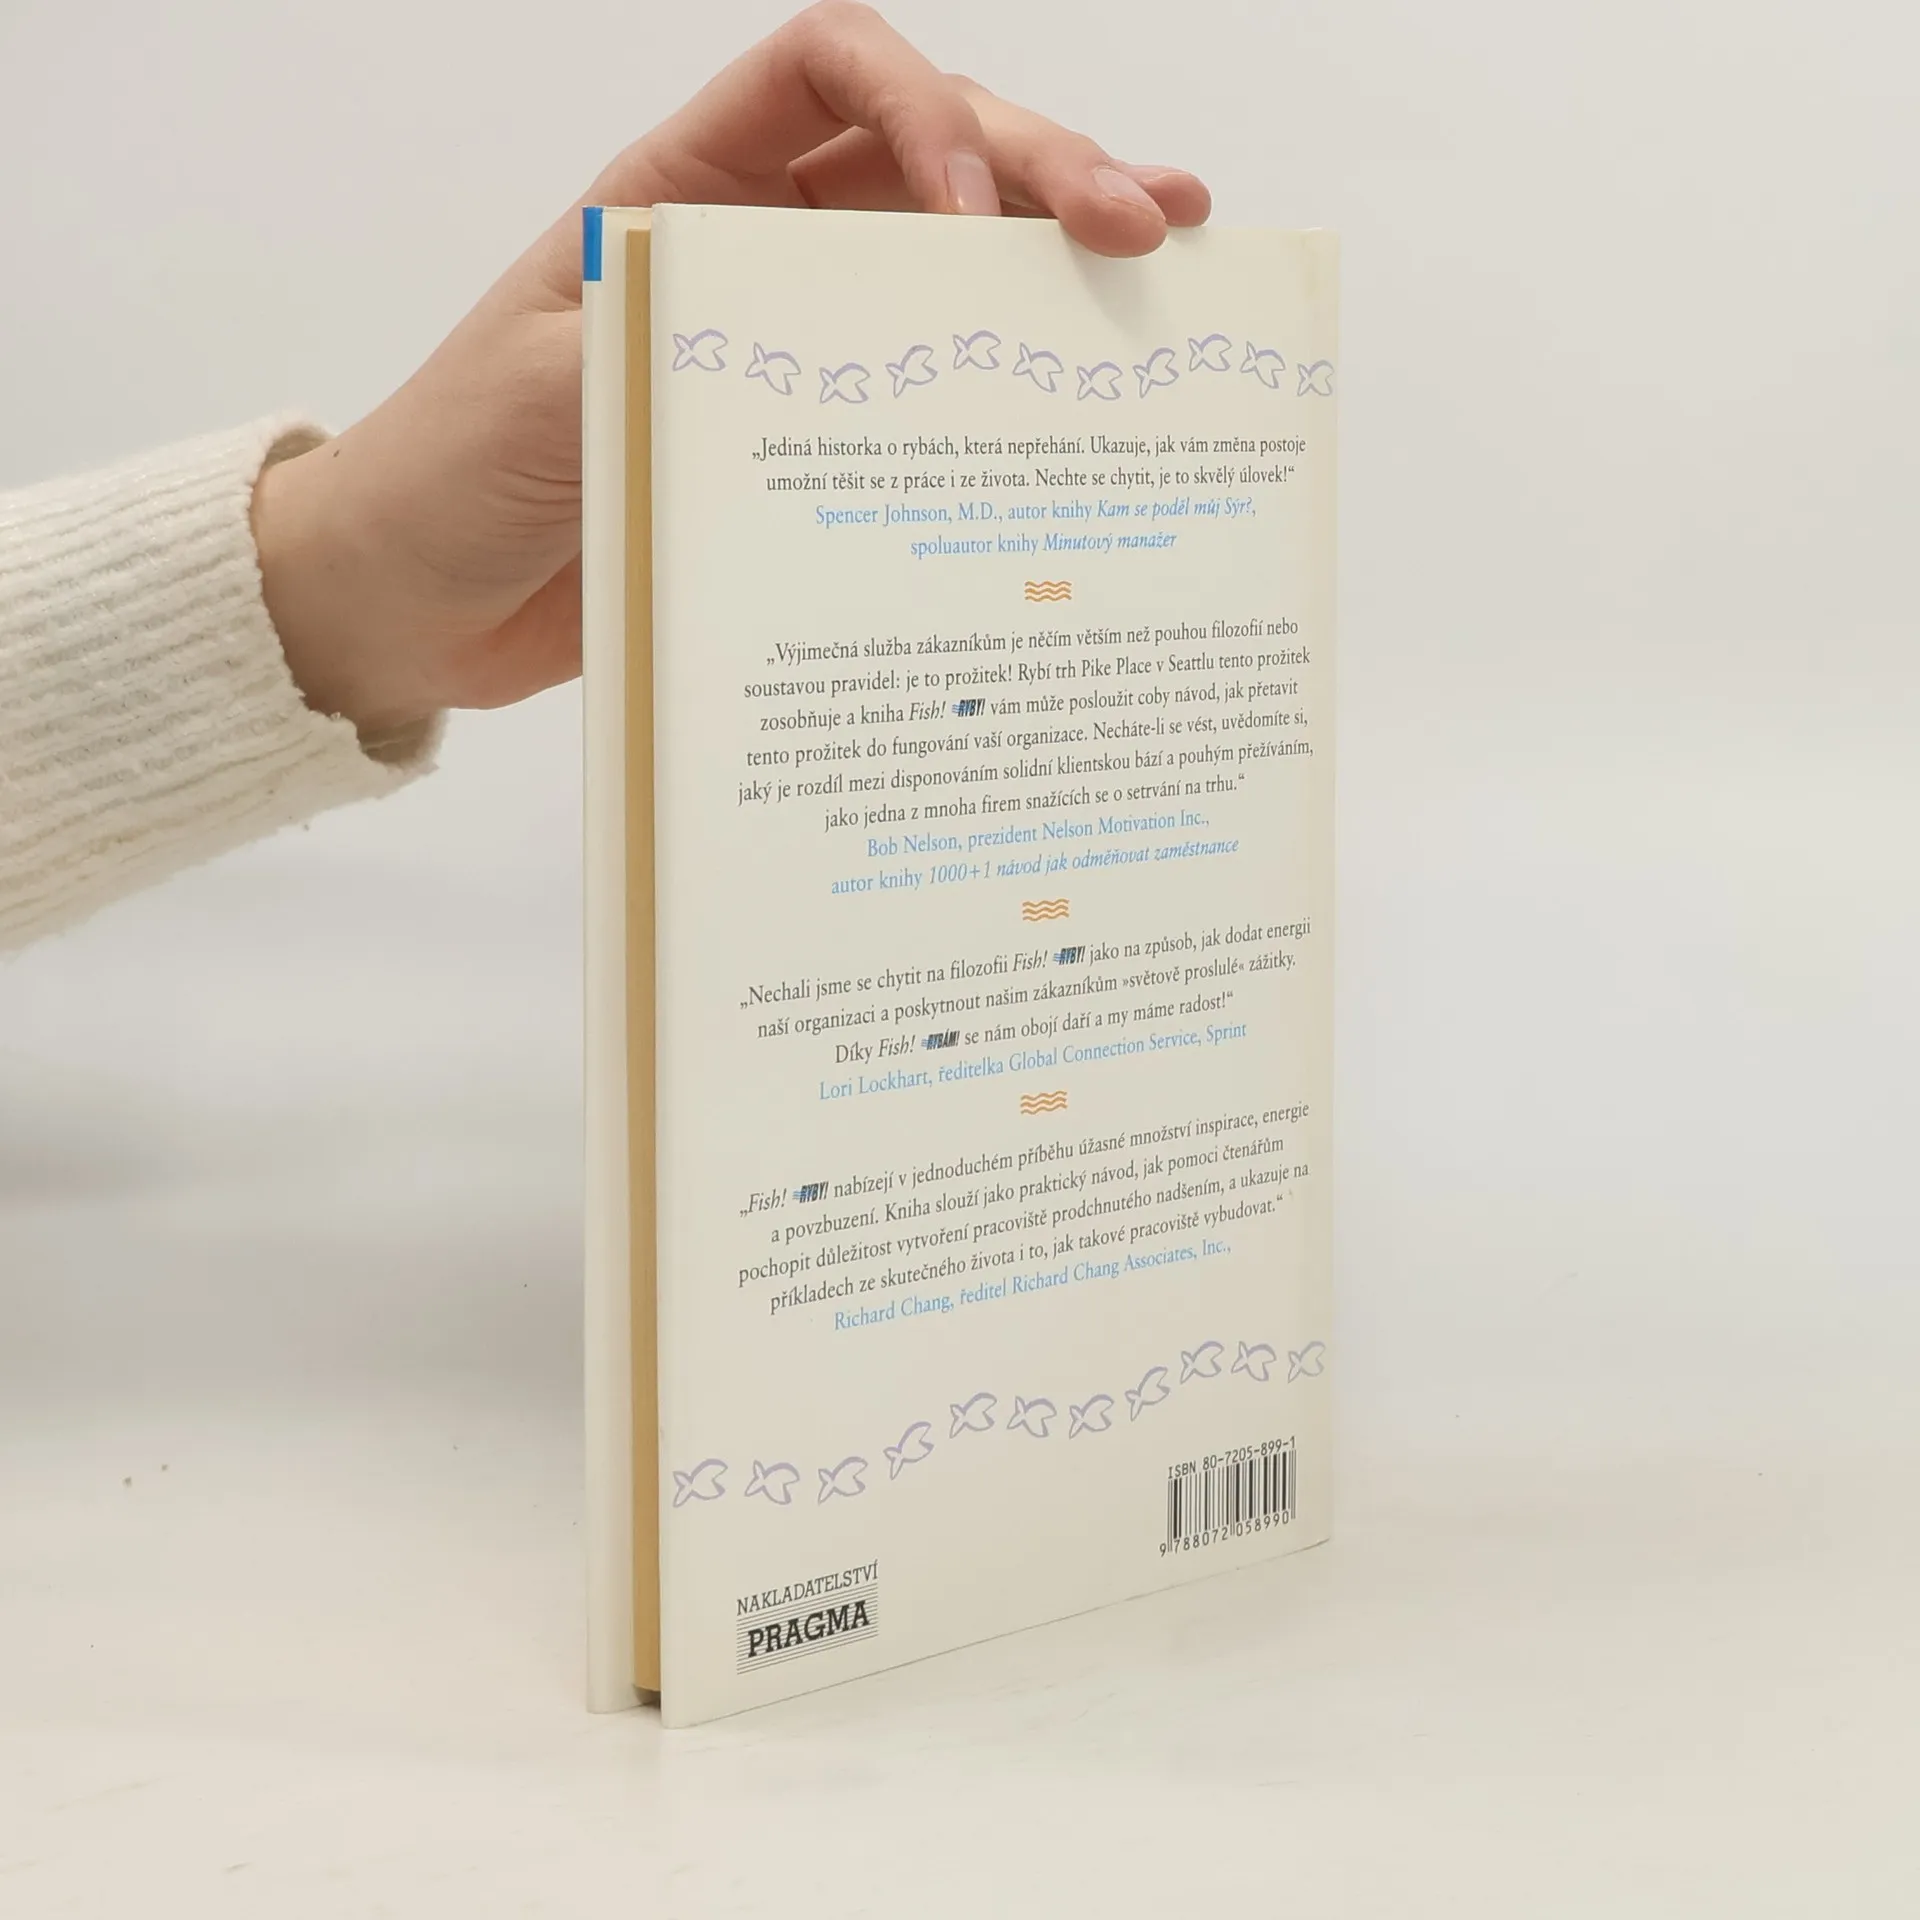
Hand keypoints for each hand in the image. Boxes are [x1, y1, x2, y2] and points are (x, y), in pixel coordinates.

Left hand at [252, 2, 1209, 739]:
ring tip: (1170, 255)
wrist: (409, 607)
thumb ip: (673, 333)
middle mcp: (755, 251)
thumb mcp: (545, 385)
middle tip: (1147, 224)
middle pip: (927, 159)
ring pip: (951, 269)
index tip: (978, 211)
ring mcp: (793, 351)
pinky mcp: (813, 450)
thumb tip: (824, 334)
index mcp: (681, 191)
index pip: (827, 74)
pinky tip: (1086, 387)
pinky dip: (1007, 383)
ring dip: (1056, 255)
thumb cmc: (448, 478)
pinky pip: (926, 396)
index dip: (923, 109)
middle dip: (1043, 172)